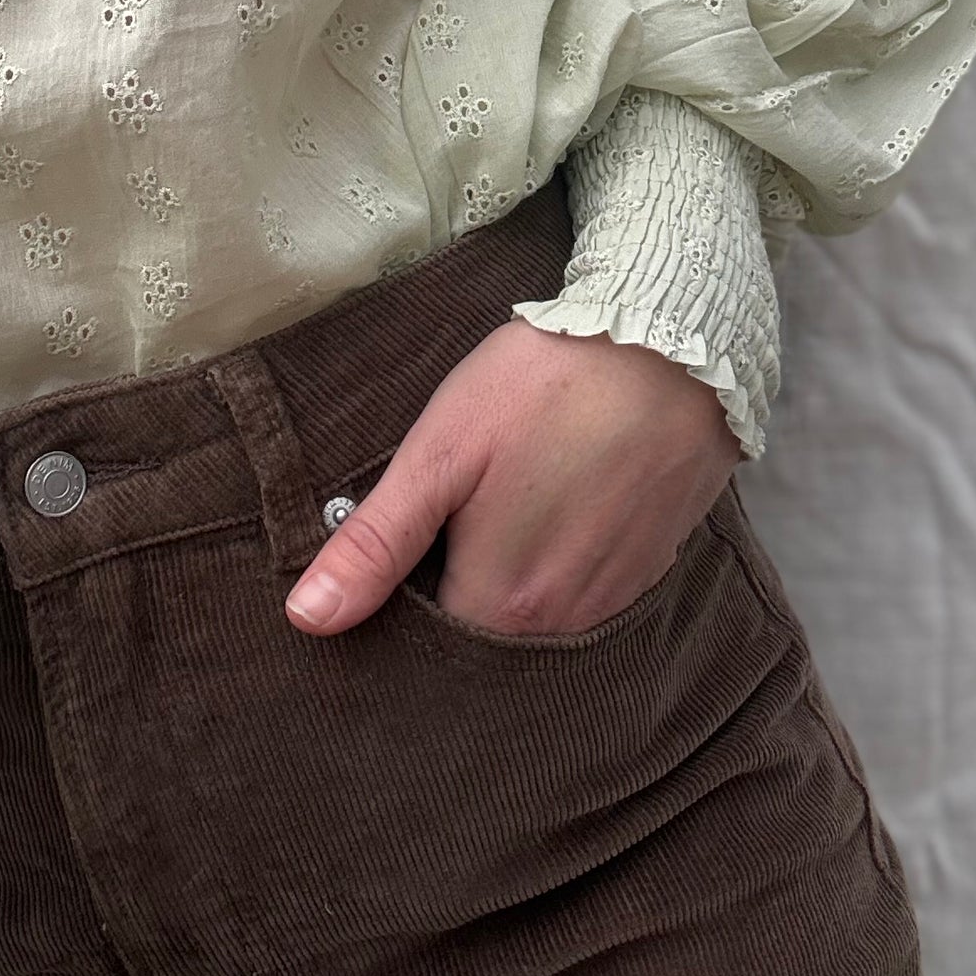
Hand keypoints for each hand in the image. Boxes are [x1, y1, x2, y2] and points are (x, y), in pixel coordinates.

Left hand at [285, 318, 743, 638]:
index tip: (411, 533)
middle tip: (457, 507)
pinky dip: (566, 559)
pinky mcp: (655, 565)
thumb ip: (376, 543)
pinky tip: (559, 500)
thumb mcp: (440, 453)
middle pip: (486, 629)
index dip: (406, 588)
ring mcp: (617, 598)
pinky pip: (590, 588)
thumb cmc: (541, 387)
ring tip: (507, 497)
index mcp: (501, 604)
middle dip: (459, 583)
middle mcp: (564, 622)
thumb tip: (307, 619)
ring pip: (540, 611)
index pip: (429, 634)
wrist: (668, 342)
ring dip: (515, 572)